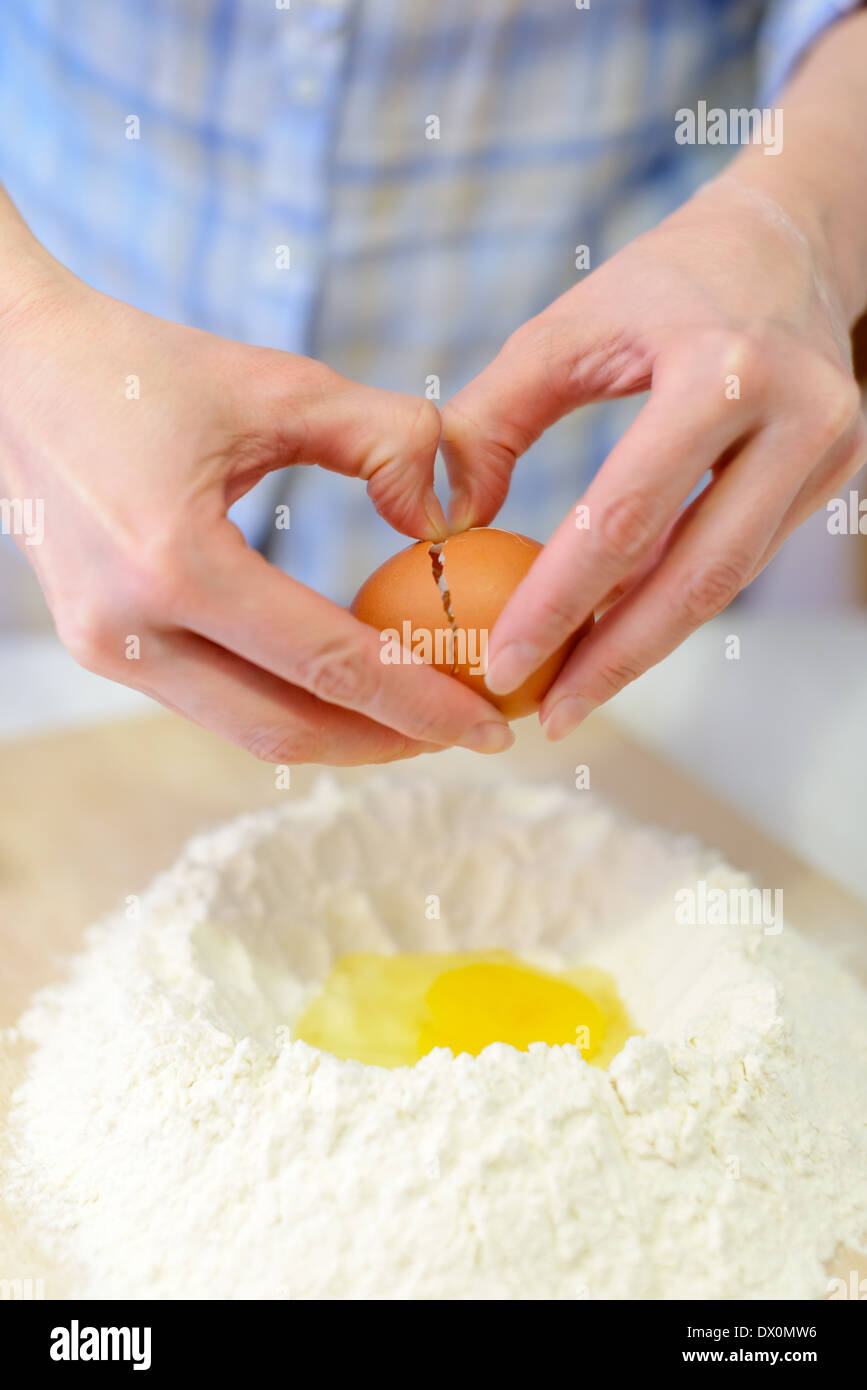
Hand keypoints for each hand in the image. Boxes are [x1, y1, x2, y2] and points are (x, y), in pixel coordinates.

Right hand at [0, 262, 513, 763]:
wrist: (15, 369)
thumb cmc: (144, 367)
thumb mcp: (279, 384)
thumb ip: (384, 438)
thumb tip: (444, 520)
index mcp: (175, 561)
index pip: (328, 663)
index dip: (421, 702)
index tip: (493, 727)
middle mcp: (129, 627)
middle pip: (286, 728)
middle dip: (387, 742)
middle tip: (465, 730)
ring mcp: (106, 648)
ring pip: (246, 727)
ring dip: (338, 732)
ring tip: (416, 713)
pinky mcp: (101, 647)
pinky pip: (213, 700)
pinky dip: (287, 702)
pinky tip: (342, 681)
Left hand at [441, 176, 866, 738]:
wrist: (790, 240)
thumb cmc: (663, 283)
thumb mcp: (568, 326)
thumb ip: (494, 417)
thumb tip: (445, 519)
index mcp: (722, 370)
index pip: (627, 514)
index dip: (561, 600)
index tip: (503, 662)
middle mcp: (796, 417)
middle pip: (696, 576)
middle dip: (615, 659)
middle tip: (548, 716)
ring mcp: (829, 453)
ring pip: (725, 582)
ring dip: (645, 644)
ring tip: (573, 691)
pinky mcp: (833, 477)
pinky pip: (740, 560)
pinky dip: (673, 602)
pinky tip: (618, 636)